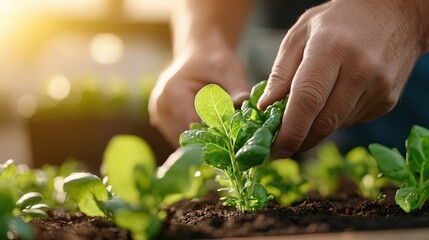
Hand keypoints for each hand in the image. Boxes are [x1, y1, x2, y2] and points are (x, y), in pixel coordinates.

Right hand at [149, 48, 249, 146]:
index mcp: (173, 92)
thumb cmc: (216, 61)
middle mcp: (160, 106)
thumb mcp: (231, 69)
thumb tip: (247, 105)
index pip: (192, 126)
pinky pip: (180, 137)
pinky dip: (196, 137)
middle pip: (185, 137)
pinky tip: (210, 128)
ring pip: (182, 142)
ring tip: (220, 130)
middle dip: (208, 140)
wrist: (201, 54)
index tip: (233, 135)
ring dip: (202, 140)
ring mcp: (158, 115)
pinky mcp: (162, 121)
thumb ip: (238, 88)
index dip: (214, 133)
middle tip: (230, 137)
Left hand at [257, 0, 428, 156]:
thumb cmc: (339, 20)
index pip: (308, 100)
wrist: (395, 15)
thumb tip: (266, 107)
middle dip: (298, 140)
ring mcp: (378, 88)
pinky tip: (330, 101)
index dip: (289, 130)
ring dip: (314, 129)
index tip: (274, 148)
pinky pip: (350, 121)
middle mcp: (360, 70)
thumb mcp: (301, 34)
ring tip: (303, 116)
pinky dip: (332, 120)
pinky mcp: (387, 101)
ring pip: (335, 126)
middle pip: (323, 122)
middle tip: (280, 146)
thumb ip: (281, 72)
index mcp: (332, 48)